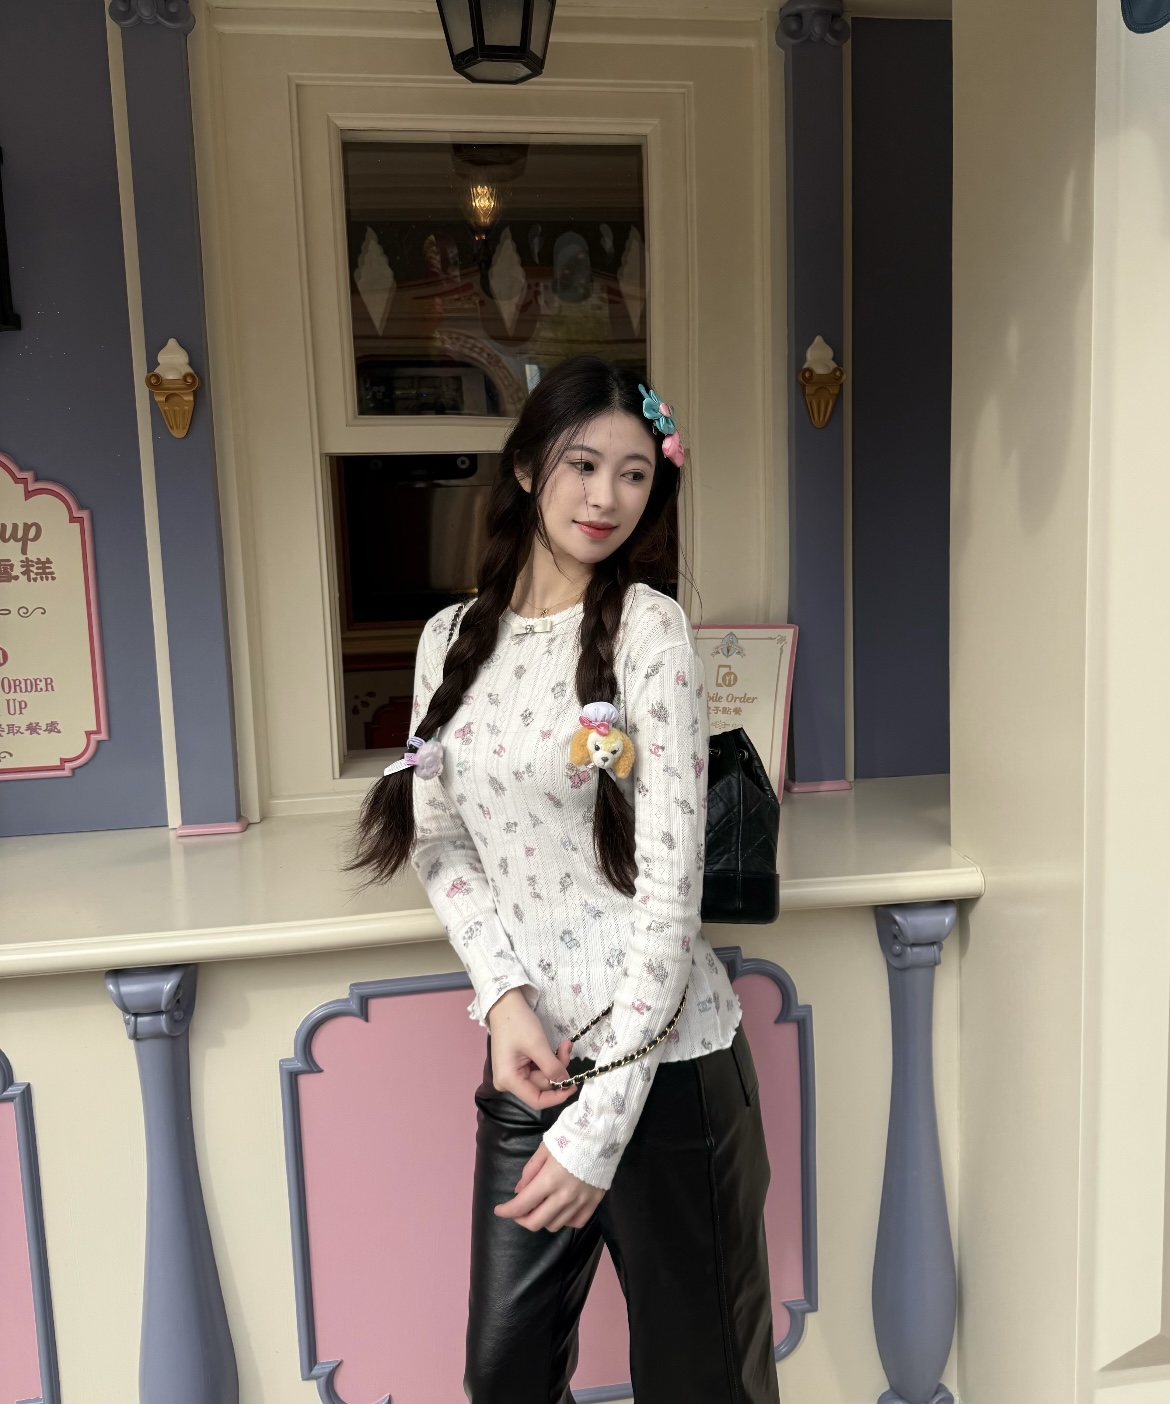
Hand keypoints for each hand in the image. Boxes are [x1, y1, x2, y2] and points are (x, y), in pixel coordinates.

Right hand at [487, 988, 574, 1111]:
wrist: (505, 1004)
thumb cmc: (517, 1023)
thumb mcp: (537, 1045)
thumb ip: (552, 1067)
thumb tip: (565, 1083)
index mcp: (508, 1080)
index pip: (536, 1100)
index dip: (557, 1097)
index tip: (574, 1086)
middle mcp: (508, 1081)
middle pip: (541, 1085)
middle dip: (557, 1069)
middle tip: (567, 1048)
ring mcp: (512, 1073)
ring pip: (542, 1076)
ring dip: (555, 1062)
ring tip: (564, 1044)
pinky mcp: (518, 1066)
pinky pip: (538, 1069)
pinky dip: (549, 1059)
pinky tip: (557, 1047)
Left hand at [495, 1142, 604, 1231]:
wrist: (604, 1131)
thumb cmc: (572, 1134)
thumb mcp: (545, 1147)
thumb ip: (530, 1170)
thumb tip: (519, 1191)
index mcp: (550, 1180)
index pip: (522, 1204)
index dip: (507, 1210)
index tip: (499, 1210)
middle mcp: (564, 1196)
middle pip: (536, 1223)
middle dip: (521, 1218)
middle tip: (518, 1209)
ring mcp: (581, 1202)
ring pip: (554, 1225)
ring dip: (542, 1219)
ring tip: (540, 1206)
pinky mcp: (594, 1203)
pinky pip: (575, 1223)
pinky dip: (563, 1219)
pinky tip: (559, 1208)